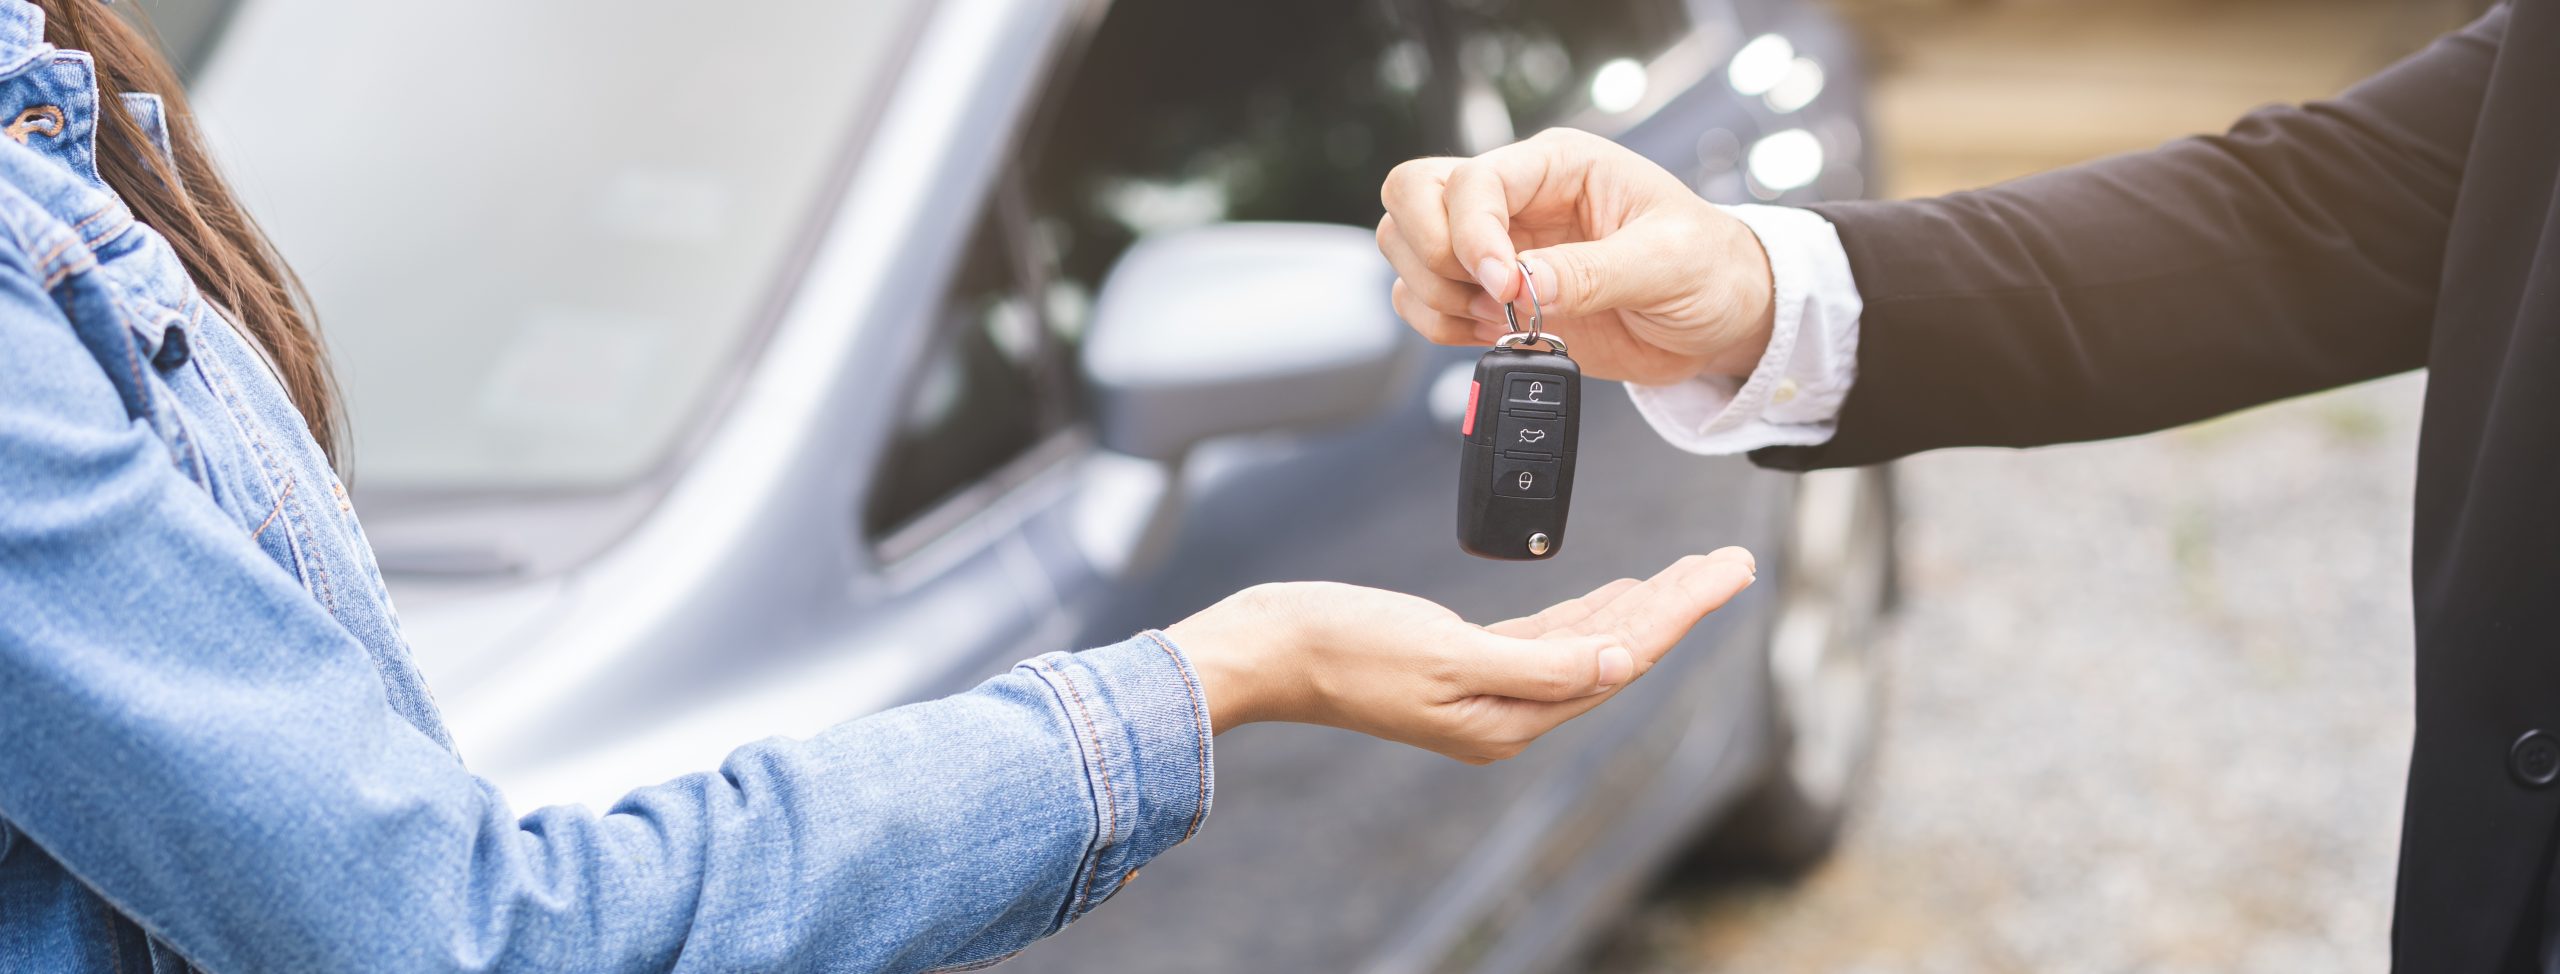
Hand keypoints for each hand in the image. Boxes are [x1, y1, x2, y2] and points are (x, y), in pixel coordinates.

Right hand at [1164, 548, 1755, 763]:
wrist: (1273, 647)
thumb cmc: (1348, 645)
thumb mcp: (1448, 651)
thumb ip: (1539, 663)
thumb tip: (1620, 665)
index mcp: (1511, 718)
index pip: (1620, 659)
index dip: (1680, 612)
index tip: (1727, 571)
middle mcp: (1510, 713)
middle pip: (1617, 653)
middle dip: (1676, 605)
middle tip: (1731, 561)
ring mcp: (1488, 692)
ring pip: (1589, 644)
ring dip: (1641, 606)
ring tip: (1695, 573)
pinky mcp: (1466, 664)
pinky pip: (1549, 639)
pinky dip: (1589, 613)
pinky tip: (1615, 593)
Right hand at [1377, 128, 1776, 384]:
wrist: (1721, 318)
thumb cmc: (1709, 267)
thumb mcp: (1668, 262)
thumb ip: (1593, 272)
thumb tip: (1524, 285)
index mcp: (1557, 165)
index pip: (1472, 179)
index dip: (1472, 234)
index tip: (1506, 286)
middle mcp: (1517, 198)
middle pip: (1412, 195)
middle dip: (1432, 253)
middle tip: (1487, 295)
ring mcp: (1497, 246)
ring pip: (1406, 249)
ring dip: (1436, 294)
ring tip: (1501, 319)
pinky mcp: (1491, 296)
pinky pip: (1424, 301)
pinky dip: (1442, 326)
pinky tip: (1495, 335)